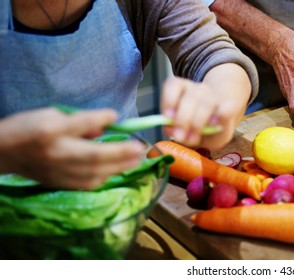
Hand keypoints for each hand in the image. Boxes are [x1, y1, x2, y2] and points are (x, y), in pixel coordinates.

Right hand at [0, 108, 144, 189]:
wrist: (4, 152)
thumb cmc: (29, 128)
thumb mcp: (50, 114)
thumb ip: (79, 120)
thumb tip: (105, 128)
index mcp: (49, 130)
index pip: (79, 123)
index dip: (99, 119)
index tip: (116, 116)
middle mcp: (54, 153)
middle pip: (92, 155)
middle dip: (120, 152)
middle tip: (140, 148)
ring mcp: (57, 172)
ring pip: (93, 172)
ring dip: (118, 167)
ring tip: (137, 160)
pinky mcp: (59, 184)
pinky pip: (87, 183)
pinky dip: (105, 177)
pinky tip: (118, 170)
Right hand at [161, 64, 250, 149]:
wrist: (205, 113)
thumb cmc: (211, 129)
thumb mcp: (216, 139)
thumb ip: (208, 137)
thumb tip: (187, 135)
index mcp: (227, 109)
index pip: (228, 109)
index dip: (222, 115)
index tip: (212, 125)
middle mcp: (212, 95)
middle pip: (206, 102)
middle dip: (193, 121)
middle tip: (182, 137)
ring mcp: (196, 87)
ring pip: (190, 95)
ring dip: (180, 116)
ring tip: (173, 130)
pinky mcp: (179, 84)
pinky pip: (172, 86)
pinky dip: (168, 101)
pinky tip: (167, 115)